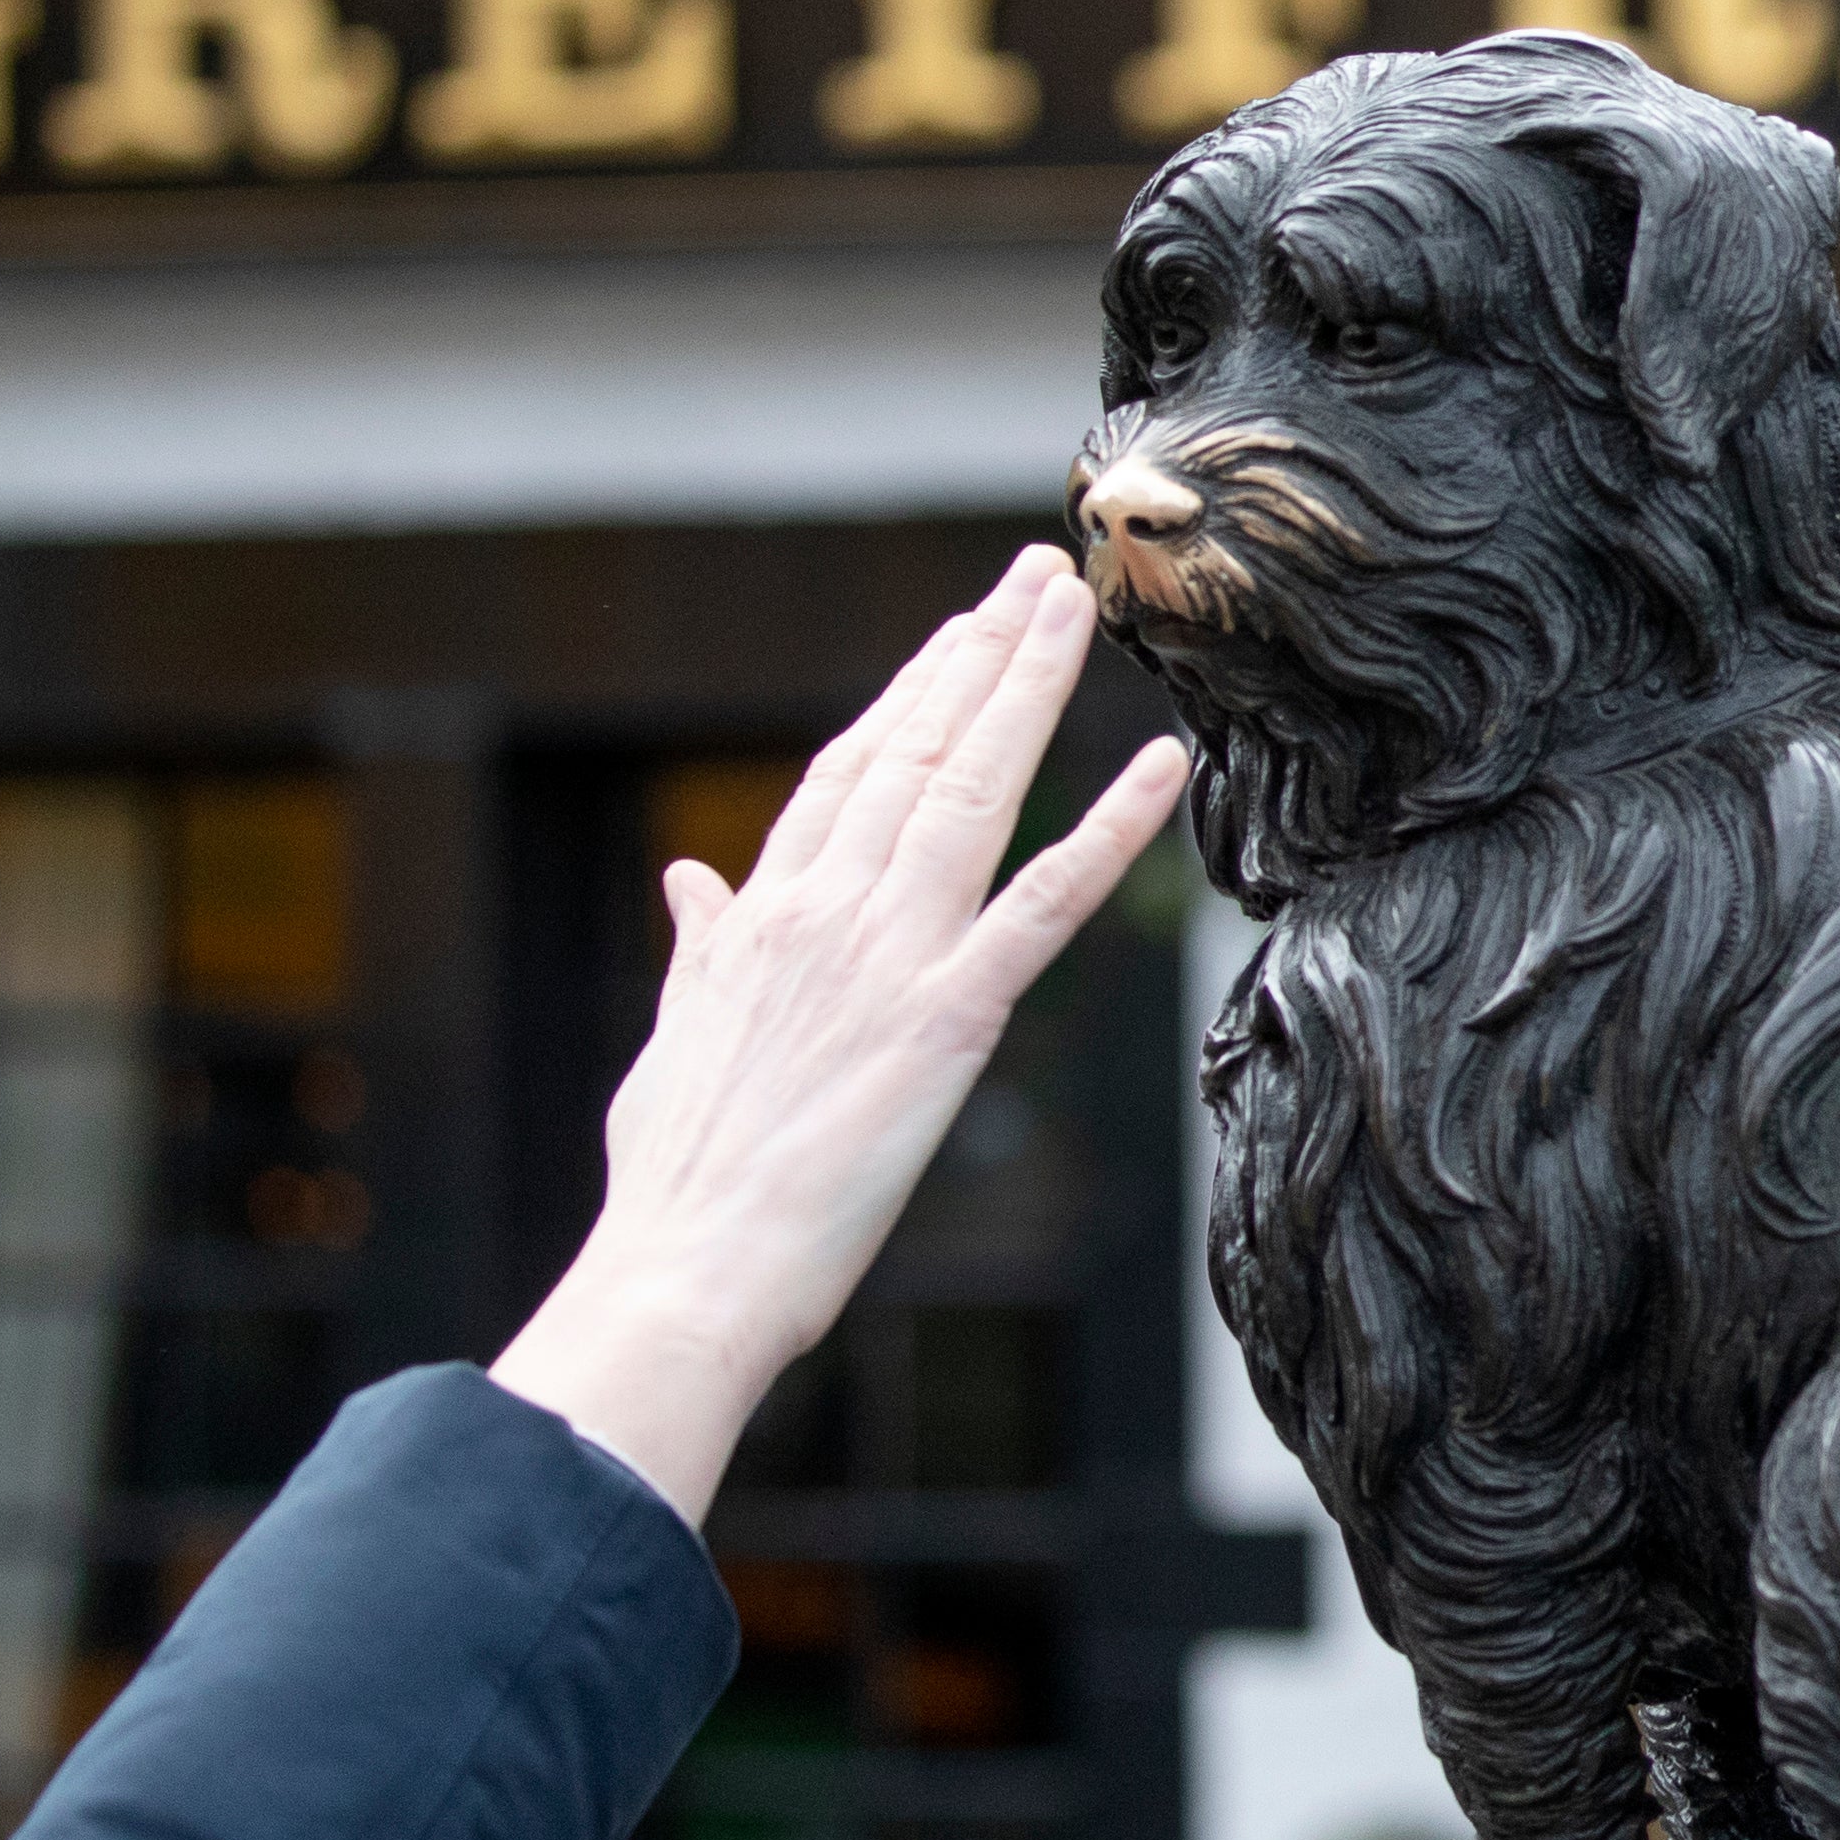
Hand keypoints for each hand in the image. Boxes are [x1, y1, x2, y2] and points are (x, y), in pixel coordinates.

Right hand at [492, 548, 1189, 1521]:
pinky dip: (1108, 828)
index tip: (956, 637)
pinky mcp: (951, 1017)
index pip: (845, 773)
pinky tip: (1161, 765)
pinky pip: (1047, 904)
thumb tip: (689, 880)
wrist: (689, 1262)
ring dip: (1029, 689)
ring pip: (972, 789)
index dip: (909, 696)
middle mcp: (825, 909)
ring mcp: (889, 954)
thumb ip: (701, 947)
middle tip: (1036, 576)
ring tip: (1074, 611)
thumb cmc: (679, 1176)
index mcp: (762, 913)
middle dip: (978, 654)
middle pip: (914, 749)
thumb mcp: (678, 1036)